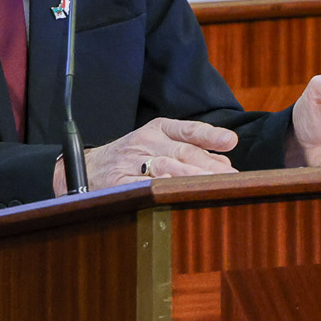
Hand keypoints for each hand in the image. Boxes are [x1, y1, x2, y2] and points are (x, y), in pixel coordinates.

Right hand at [53, 117, 236, 193]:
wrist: (89, 167)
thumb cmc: (133, 158)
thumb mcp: (159, 144)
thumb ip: (192, 150)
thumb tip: (225, 162)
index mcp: (157, 129)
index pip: (186, 129)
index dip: (209, 135)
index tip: (230, 141)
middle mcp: (144, 142)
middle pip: (181, 151)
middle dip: (207, 166)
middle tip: (231, 178)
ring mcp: (130, 161)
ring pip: (164, 166)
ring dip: (189, 177)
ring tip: (210, 187)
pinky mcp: (118, 181)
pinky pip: (140, 184)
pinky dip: (158, 187)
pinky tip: (173, 190)